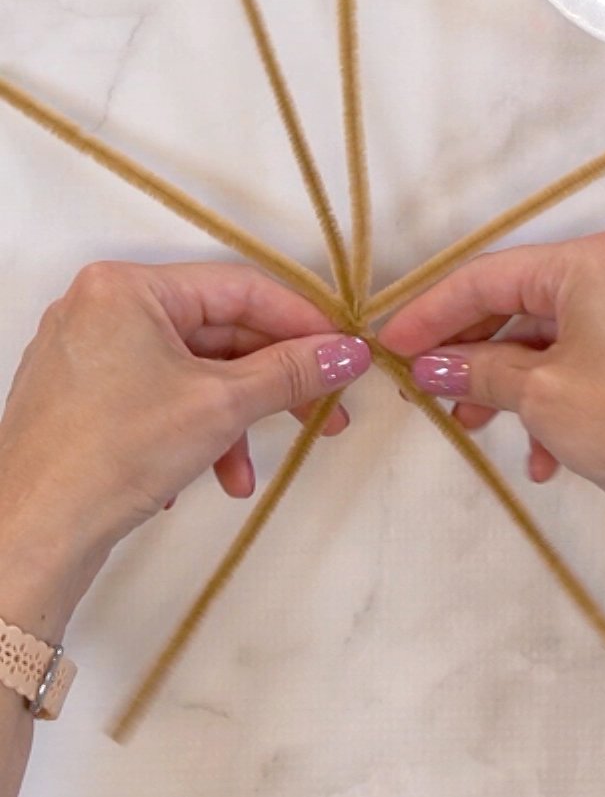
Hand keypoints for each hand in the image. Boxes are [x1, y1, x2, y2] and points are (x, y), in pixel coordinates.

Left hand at [0, 261, 371, 594]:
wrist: (28, 540)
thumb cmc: (112, 455)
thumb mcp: (222, 405)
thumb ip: (292, 372)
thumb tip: (350, 352)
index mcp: (128, 286)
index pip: (240, 288)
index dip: (302, 322)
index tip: (345, 353)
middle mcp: (101, 306)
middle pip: (216, 331)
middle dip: (269, 383)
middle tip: (322, 414)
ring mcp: (85, 352)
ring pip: (190, 371)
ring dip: (232, 420)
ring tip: (246, 473)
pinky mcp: (79, 397)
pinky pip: (157, 395)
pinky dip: (191, 430)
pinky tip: (200, 476)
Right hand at [380, 232, 604, 538]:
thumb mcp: (542, 397)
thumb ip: (477, 372)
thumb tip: (429, 366)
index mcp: (592, 260)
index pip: (488, 276)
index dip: (430, 313)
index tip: (388, 346)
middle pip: (522, 302)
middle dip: (474, 353)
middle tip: (432, 394)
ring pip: (554, 335)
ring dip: (513, 383)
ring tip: (483, 432)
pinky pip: (590, 356)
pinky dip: (558, 395)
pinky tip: (547, 455)